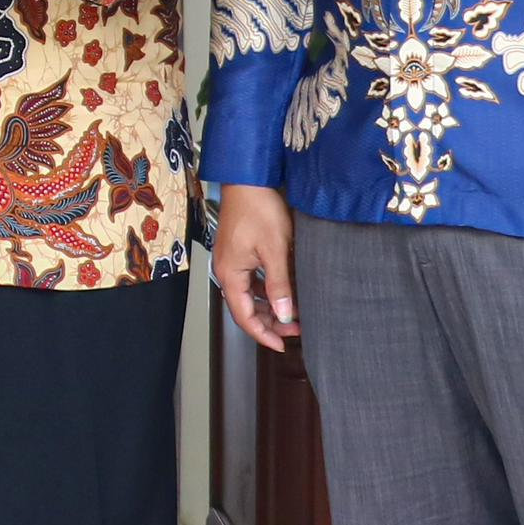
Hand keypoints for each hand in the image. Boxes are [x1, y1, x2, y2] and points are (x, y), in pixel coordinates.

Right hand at [209, 185, 297, 350]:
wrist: (248, 179)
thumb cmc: (258, 209)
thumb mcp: (275, 250)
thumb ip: (279, 285)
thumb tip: (285, 315)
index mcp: (230, 275)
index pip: (244, 317)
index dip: (263, 334)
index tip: (283, 345)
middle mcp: (226, 271)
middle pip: (245, 308)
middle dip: (270, 322)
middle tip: (297, 329)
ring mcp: (231, 261)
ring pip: (249, 295)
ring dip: (270, 306)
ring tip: (294, 312)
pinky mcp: (238, 251)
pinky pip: (250, 280)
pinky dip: (266, 290)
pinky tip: (284, 290)